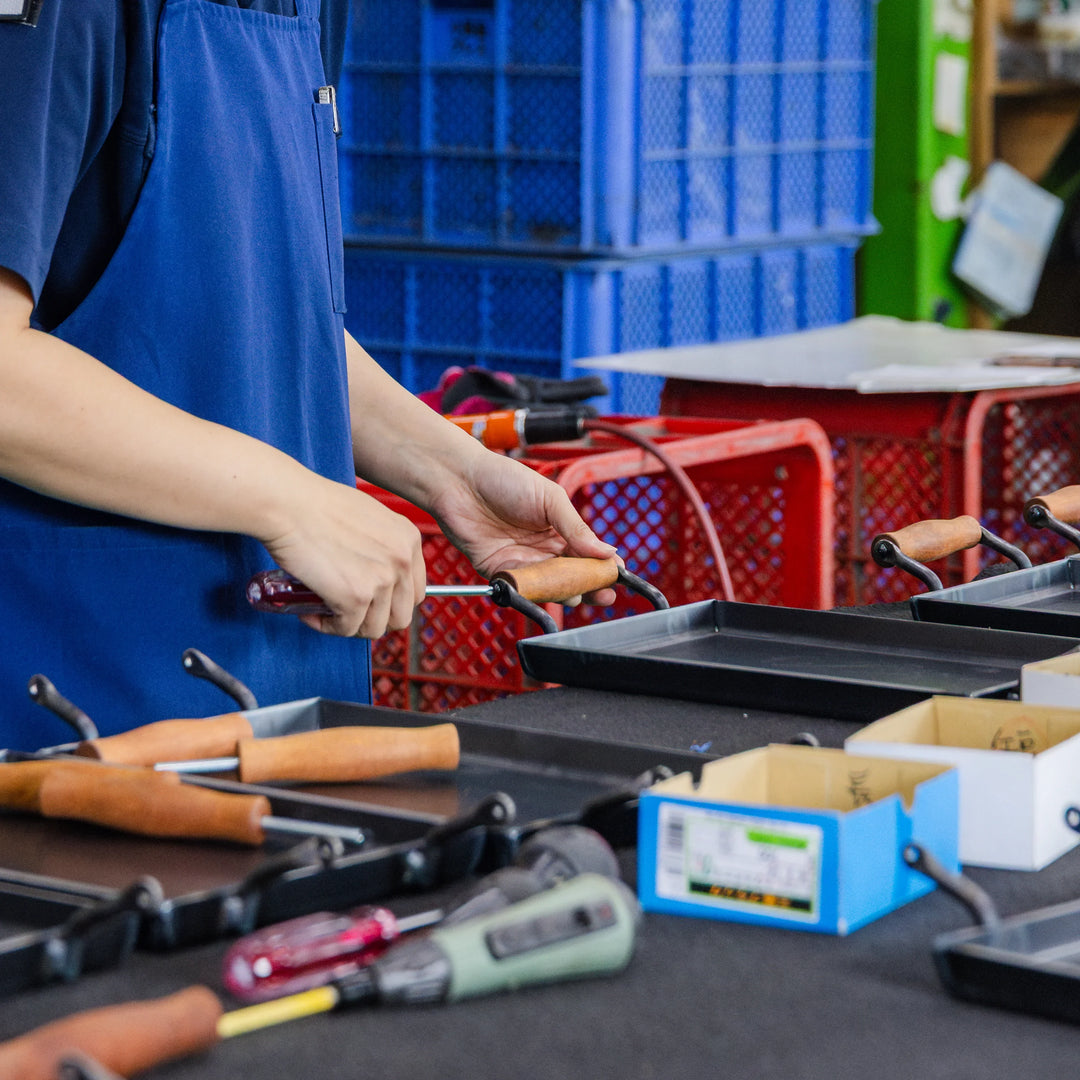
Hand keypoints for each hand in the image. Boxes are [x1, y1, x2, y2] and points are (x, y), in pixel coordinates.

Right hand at [260, 474, 424, 638]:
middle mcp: (403, 560)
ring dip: (349, 625)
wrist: (288, 503)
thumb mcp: (368, 517)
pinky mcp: (356, 598)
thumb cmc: (316, 505)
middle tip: (347, 614)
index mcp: (409, 539)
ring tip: (325, 610)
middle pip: (401, 615)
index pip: (415, 591)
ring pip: (375, 628)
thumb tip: (377, 574)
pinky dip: (326, 626)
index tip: (368, 602)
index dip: (391, 603)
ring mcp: (382, 580)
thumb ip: (382, 546)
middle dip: (373, 620)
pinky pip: (346, 629)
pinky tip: (310, 613)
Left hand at [429, 452, 620, 605]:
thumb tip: (607, 551)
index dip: (602, 567)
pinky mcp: (499, 572)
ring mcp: (522, 561)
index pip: (587, 554)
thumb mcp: (549, 498)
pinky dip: (534, 594)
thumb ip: (576, 527)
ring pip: (549, 587)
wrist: (460, 480)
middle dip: (589, 587)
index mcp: (559, 528)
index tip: (616, 576)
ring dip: (564, 594)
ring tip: (576, 594)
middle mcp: (542, 548)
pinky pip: (520, 589)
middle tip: (603, 596)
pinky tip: (546, 594)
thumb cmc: (503, 479)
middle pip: (571, 576)